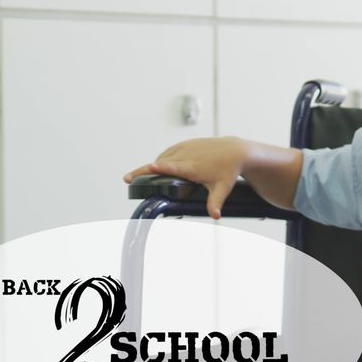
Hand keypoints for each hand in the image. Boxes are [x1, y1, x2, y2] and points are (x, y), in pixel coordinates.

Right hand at [124, 137, 249, 218]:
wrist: (234, 151)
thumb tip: (215, 216)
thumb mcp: (222, 188)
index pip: (173, 167)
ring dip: (152, 167)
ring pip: (162, 158)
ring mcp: (184, 148)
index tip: (150, 167)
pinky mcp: (183, 145)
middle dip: (143, 171)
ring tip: (140, 177)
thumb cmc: (227, 170)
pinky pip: (167, 153)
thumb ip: (215, 202)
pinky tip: (157, 168)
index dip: (160, 168)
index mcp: (193, 167)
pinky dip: (161, 161)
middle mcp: (186, 155)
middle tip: (127, 179)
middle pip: (160, 163)